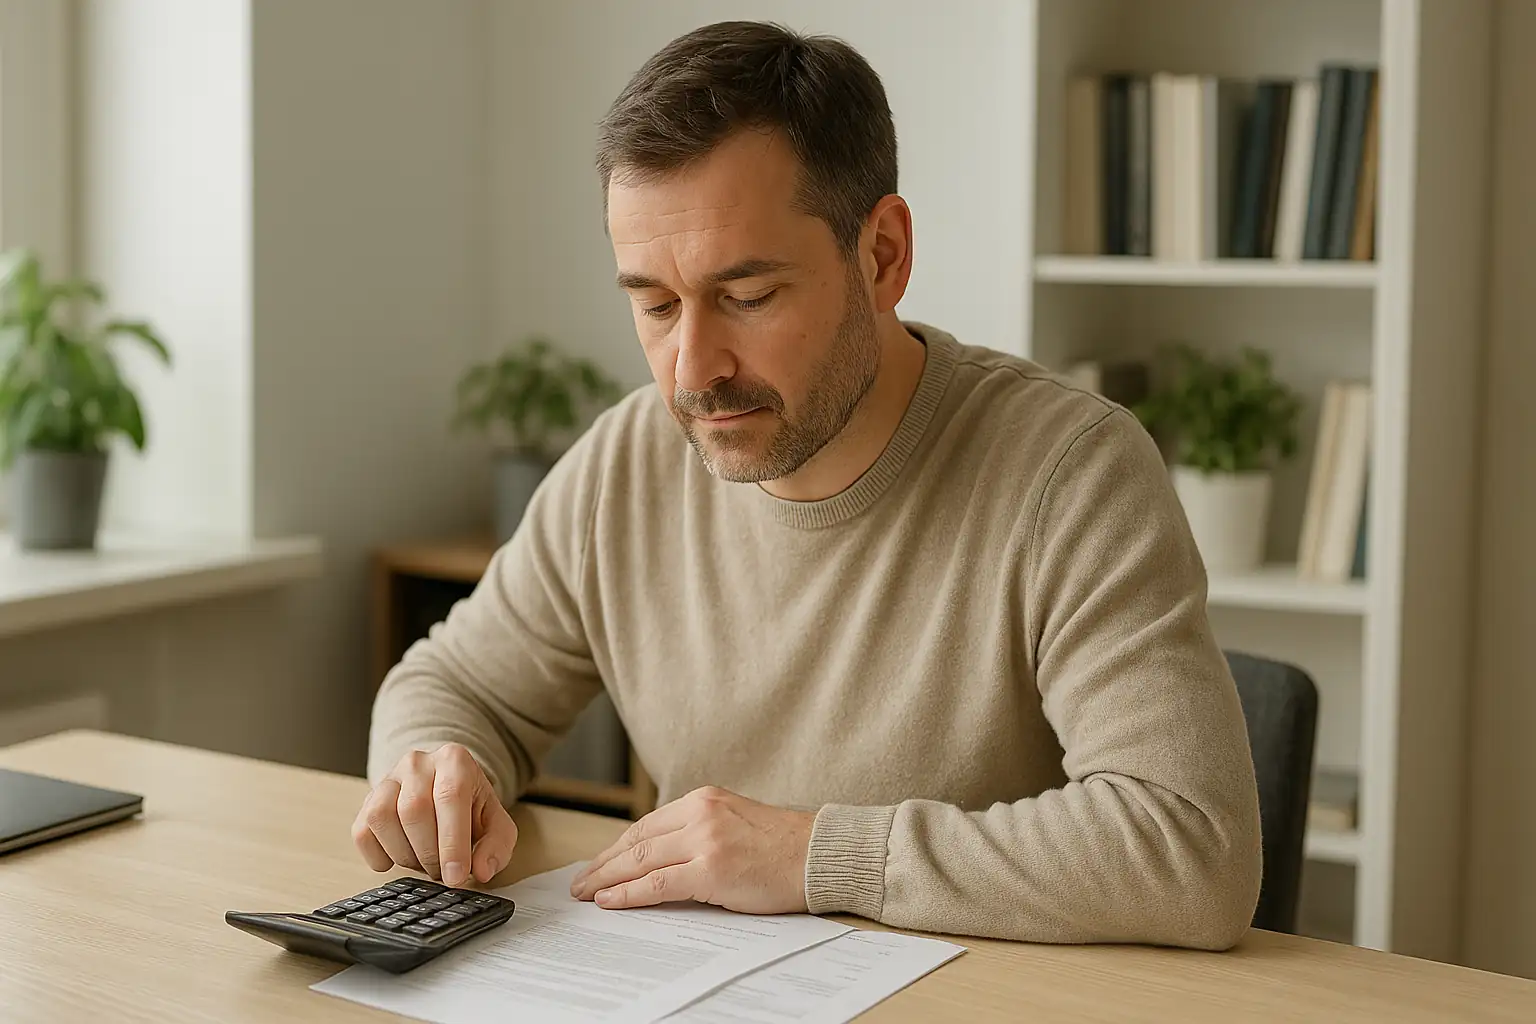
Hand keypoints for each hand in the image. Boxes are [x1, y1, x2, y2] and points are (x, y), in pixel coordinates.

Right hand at [353, 744, 517, 887]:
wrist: (446, 791)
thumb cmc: (471, 809)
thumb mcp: (496, 825)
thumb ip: (496, 847)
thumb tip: (483, 870)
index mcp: (455, 760)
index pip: (451, 797)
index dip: (452, 842)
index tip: (455, 876)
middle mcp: (418, 762)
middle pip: (414, 810)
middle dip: (429, 853)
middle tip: (442, 871)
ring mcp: (388, 779)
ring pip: (383, 818)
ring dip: (404, 854)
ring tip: (422, 861)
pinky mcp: (367, 800)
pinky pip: (362, 831)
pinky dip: (377, 855)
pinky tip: (398, 858)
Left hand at [569, 786, 814, 913]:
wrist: (818, 854)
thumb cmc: (784, 846)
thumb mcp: (735, 822)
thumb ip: (700, 831)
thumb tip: (661, 858)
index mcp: (704, 799)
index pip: (648, 824)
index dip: (618, 846)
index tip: (601, 862)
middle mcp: (700, 813)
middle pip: (637, 840)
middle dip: (604, 863)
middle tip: (581, 881)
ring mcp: (704, 840)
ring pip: (640, 860)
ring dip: (607, 879)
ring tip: (587, 894)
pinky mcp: (711, 869)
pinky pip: (657, 884)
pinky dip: (629, 894)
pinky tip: (611, 901)